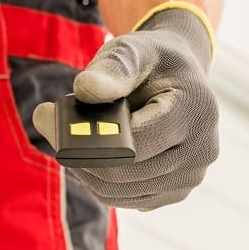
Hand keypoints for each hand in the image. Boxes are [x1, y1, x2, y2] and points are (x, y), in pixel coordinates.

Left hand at [33, 6, 218, 209]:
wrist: (180, 77)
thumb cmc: (153, 61)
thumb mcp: (134, 50)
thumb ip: (113, 67)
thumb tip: (86, 89)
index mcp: (197, 111)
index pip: (132, 145)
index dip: (83, 136)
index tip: (46, 115)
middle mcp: (203, 149)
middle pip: (123, 173)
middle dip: (76, 153)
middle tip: (45, 122)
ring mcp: (192, 176)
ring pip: (120, 193)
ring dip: (84, 169)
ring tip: (67, 135)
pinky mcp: (177, 191)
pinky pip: (126, 199)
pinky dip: (100, 180)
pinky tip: (92, 152)